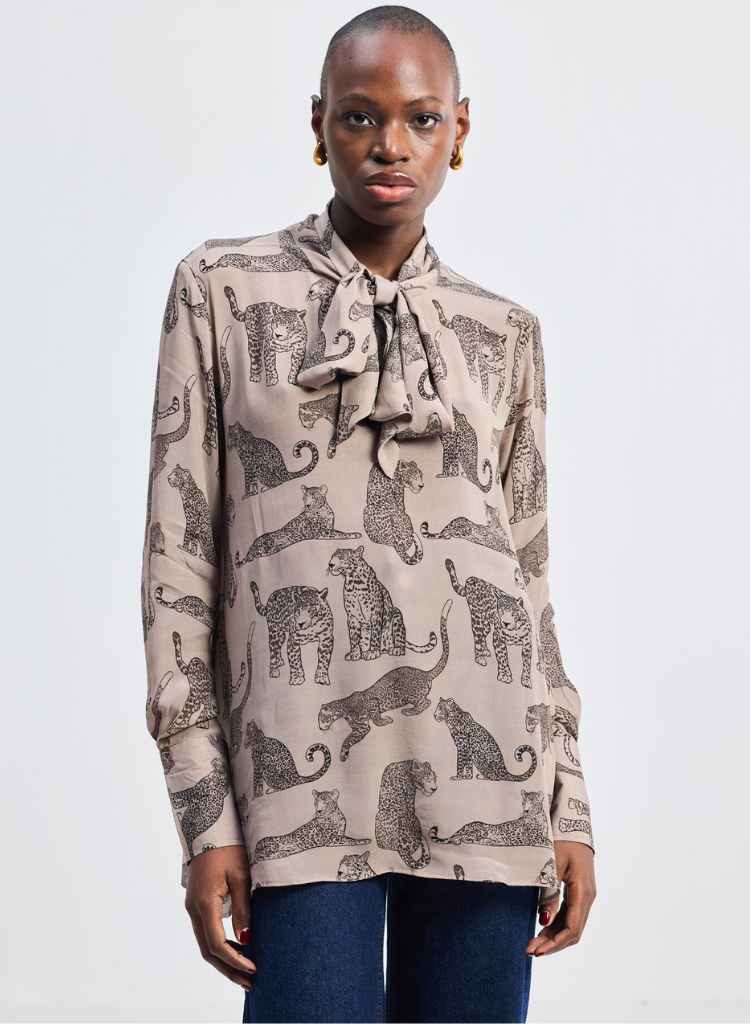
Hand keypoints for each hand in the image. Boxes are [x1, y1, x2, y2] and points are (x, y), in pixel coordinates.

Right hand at [184, 844, 256, 989]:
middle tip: (250, 982)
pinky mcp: (196, 904)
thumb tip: (246, 939)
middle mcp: (193, 909)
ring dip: (223, 960)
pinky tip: (236, 950)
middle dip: (228, 969)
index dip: (234, 960)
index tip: (253, 968)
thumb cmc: (228, 849)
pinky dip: (219, 946)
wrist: (210, 829)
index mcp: (204, 903)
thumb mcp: (241, 876)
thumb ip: (243, 908)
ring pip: (205, 944)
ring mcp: (192, 907)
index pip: (216, 943)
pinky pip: (205, 933)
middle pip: (208, 950)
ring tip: (245, 972)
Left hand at [526, 840, 595, 956]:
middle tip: (530, 951)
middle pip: (573, 931)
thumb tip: (544, 921)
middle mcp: (588, 897)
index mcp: (583, 892)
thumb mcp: (552, 866)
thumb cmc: (562, 842)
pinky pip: (570, 916)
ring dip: (554, 937)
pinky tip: (542, 930)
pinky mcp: (579, 893)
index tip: (536, 950)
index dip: (555, 943)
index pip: (572, 928)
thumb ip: (549, 894)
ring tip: (533, 944)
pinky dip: (557, 926)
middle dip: (552, 944)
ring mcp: (585, 896)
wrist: (572, 826)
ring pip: (572, 925)